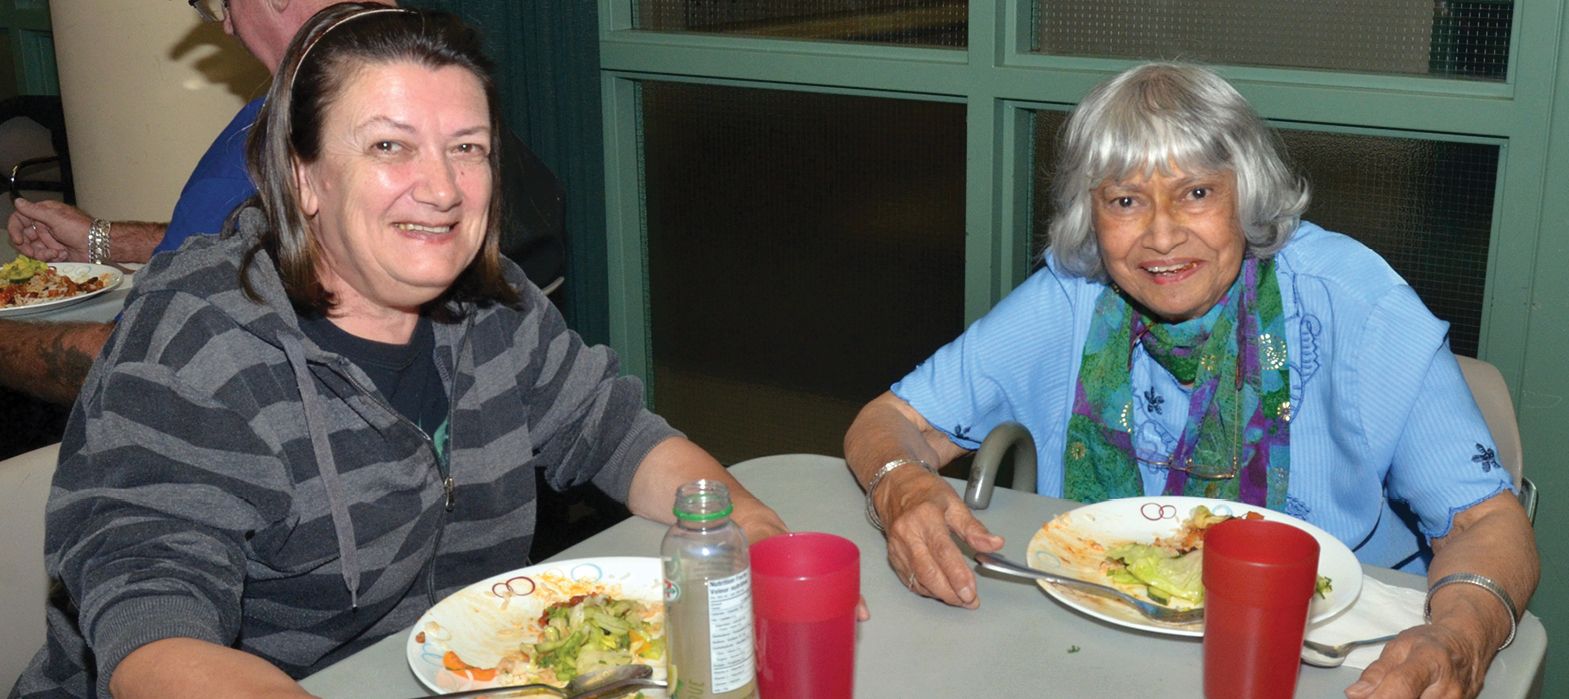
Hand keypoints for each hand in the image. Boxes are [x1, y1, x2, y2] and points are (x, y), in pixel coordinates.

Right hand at [7, 197, 92, 261]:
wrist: (98, 246)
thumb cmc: (80, 229)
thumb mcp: (56, 218)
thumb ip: (35, 211)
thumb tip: (18, 201)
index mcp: (43, 213)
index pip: (19, 219)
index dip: (15, 230)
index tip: (18, 241)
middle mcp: (43, 224)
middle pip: (23, 237)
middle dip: (29, 247)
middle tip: (35, 253)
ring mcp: (48, 238)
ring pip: (31, 248)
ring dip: (42, 253)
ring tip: (57, 253)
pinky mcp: (53, 250)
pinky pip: (42, 256)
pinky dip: (50, 257)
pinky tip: (62, 255)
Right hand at [879, 469, 1003, 608]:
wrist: (895, 487)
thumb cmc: (926, 493)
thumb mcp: (955, 503)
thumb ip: (974, 528)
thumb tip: (994, 544)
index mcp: (925, 517)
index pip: (942, 551)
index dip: (957, 574)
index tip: (971, 591)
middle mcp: (907, 534)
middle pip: (928, 572)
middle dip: (950, 592)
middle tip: (970, 601)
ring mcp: (897, 547)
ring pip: (918, 580)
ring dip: (941, 594)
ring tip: (960, 599)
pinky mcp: (893, 557)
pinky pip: (910, 580)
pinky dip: (928, 590)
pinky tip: (942, 590)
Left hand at [1344, 624, 1488, 698]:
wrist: (1469, 645)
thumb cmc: (1432, 643)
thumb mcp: (1399, 646)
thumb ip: (1376, 672)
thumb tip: (1355, 694)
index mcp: (1430, 660)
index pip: (1403, 684)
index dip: (1380, 697)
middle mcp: (1448, 686)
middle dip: (1386, 698)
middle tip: (1377, 692)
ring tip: (1394, 691)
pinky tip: (1411, 695)